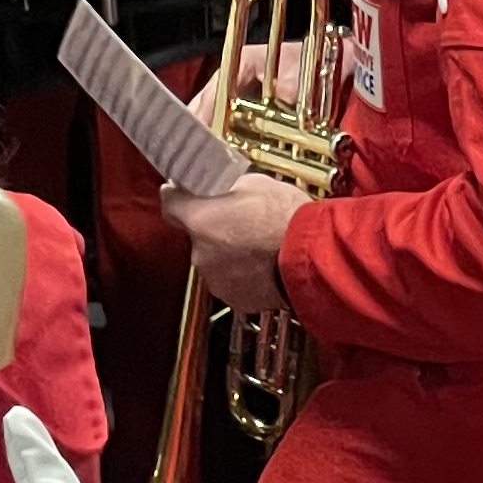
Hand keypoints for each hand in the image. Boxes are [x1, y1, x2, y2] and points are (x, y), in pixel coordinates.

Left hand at [170, 169, 305, 320]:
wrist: (313, 258)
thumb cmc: (287, 220)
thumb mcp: (256, 183)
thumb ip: (230, 187)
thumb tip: (226, 186)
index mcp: (200, 220)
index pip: (169, 205)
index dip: (176, 196)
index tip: (179, 192)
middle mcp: (201, 254)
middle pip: (197, 236)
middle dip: (213, 229)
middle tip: (241, 219)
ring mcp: (217, 280)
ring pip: (215, 261)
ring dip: (229, 253)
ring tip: (258, 244)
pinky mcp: (235, 299)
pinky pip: (232, 281)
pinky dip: (243, 274)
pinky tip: (263, 263)